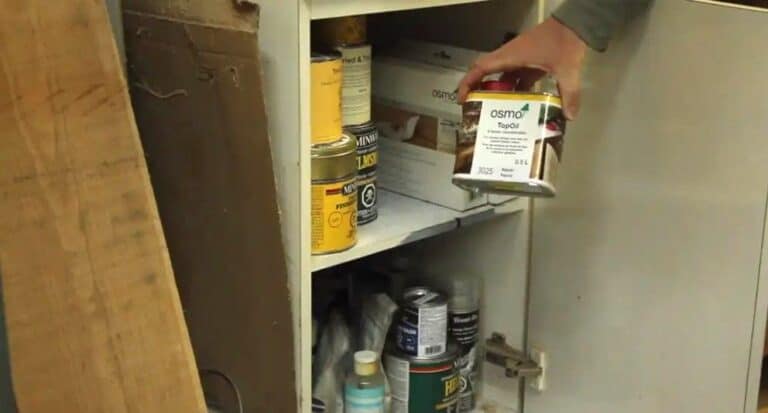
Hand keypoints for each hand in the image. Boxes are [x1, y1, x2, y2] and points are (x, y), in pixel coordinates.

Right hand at [458, 18, 586, 119]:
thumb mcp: (567, 69)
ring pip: (499, 77)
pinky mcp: (527, 62)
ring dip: (496, 92)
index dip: (468, 83)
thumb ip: (569, 93)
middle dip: (478, 90)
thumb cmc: (564, 43)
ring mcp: (518, 59)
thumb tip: (569, 117)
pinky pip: (514, 78)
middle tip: (476, 110)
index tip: (462, 99)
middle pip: (484, 73)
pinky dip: (513, 90)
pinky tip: (518, 106)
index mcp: (510, 57)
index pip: (480, 68)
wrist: (574, 25)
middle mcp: (509, 58)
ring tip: (495, 113)